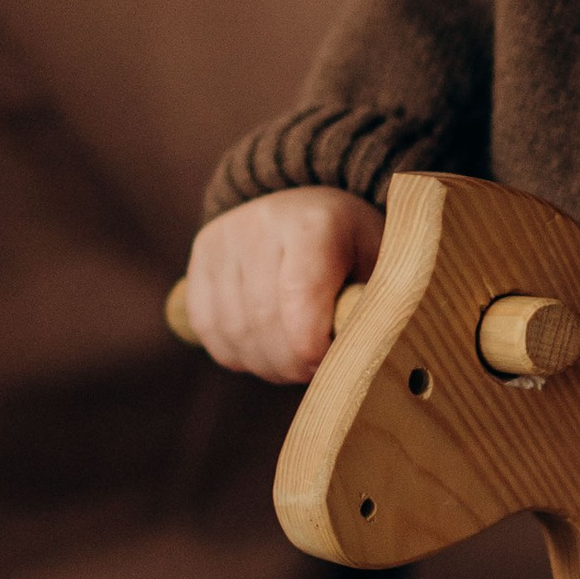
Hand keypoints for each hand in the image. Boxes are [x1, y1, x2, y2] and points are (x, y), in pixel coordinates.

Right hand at [182, 187, 381, 382]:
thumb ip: (373, 306)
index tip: (332, 362)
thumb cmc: (352, 247)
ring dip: (268, 364)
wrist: (305, 208)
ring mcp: (223, 240)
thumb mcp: (379, 264)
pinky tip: (265, 349)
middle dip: (293, 364)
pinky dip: (239, 354)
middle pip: (264, 322)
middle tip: (317, 370)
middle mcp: (259, 225)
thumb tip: (359, 356)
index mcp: (313, 223)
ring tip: (295, 360)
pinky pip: (209, 330)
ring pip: (235, 333)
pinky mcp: (200, 258)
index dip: (314, 346)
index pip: (301, 296)